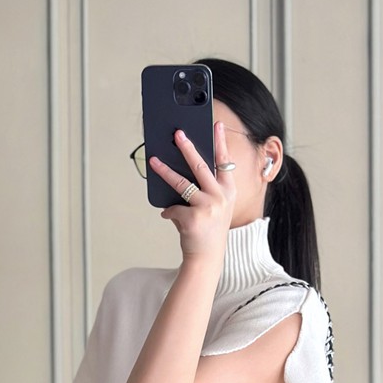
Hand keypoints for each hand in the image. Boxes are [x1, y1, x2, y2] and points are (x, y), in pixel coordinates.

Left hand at [148, 121, 235, 260]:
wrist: (206, 258)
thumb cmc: (209, 230)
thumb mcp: (215, 207)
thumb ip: (204, 189)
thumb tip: (180, 169)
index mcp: (229, 191)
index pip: (224, 162)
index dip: (220, 142)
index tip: (216, 124)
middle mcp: (221, 197)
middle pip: (201, 166)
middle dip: (188, 147)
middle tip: (178, 133)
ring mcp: (208, 207)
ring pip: (182, 184)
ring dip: (165, 171)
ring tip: (154, 161)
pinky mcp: (193, 218)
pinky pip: (173, 208)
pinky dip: (169, 212)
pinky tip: (170, 217)